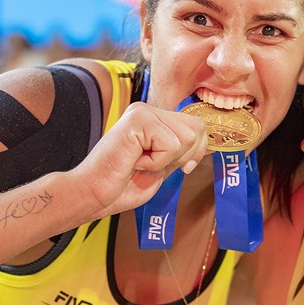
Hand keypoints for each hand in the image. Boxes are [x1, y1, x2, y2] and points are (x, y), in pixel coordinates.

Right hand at [75, 102, 207, 216]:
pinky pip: (170, 145)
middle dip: (183, 157)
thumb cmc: (124, 185)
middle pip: (196, 129)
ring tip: (140, 162)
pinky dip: (156, 162)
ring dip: (166, 160)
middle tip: (152, 165)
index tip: (182, 169)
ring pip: (186, 137)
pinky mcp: (137, 120)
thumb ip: (181, 152)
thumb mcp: (163, 167)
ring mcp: (142, 112)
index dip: (198, 152)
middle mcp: (149, 110)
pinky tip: (134, 161)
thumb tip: (209, 143)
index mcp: (155, 118)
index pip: (197, 125)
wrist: (94, 194)